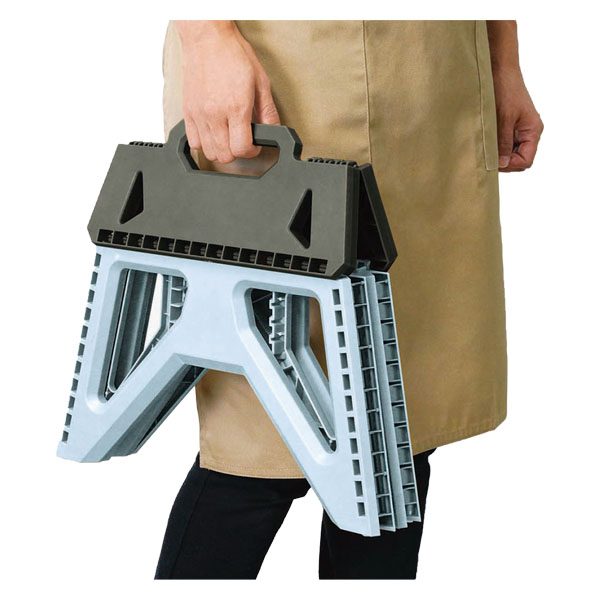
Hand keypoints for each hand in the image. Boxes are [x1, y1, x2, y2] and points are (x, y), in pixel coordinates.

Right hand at [176, 21, 279, 163]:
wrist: (207, 38)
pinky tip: (213, 134)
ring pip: (209, 152)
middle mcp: (215, 113)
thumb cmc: (233, 55)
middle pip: (225, 156)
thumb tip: (273, 130)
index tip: (254, 145)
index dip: (252, 151)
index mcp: (236, 107)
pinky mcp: (188, 112)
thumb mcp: (260, 82)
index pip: (242, 149)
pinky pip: (193, 142)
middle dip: (237, 153)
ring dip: (221, 150)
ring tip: (228, 137)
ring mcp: (199, 114)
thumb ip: (268, 111)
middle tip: (242, 140)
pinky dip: (204, 144)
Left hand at [493, 67, 543, 171]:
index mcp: (533, 131)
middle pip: (518, 160)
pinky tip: (485, 141)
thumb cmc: (505, 90)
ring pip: (509, 153)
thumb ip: (504, 143)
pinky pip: (503, 144)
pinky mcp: (509, 126)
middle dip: (503, 161)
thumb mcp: (504, 119)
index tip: (495, 161)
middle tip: (487, 156)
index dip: (510, 164)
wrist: (499, 70)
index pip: (526, 161)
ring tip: (486, 147)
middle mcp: (528, 132)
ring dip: (498, 154)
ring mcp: (518, 130)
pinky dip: (495, 146)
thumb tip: (502, 164)